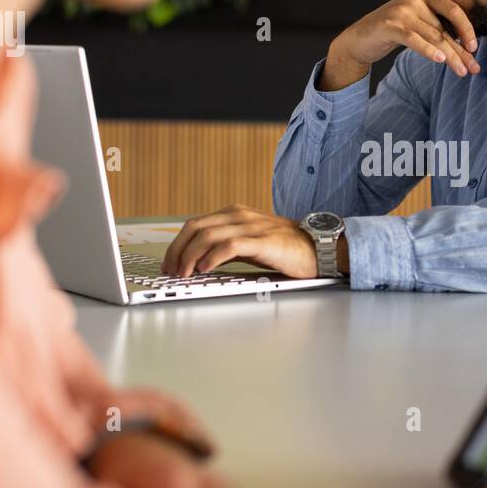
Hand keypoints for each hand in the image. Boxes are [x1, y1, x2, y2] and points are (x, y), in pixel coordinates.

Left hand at [161, 204, 326, 277]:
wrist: (317, 247)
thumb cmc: (285, 248)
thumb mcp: (249, 243)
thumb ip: (226, 246)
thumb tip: (199, 261)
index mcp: (234, 214)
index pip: (195, 224)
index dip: (177, 244)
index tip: (169, 262)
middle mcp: (239, 216)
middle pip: (195, 227)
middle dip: (178, 250)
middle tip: (171, 270)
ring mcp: (251, 227)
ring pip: (208, 235)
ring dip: (190, 256)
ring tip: (185, 273)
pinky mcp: (262, 241)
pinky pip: (230, 245)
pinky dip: (212, 257)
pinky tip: (205, 269)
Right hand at [322, 0, 480, 88]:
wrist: (360, 39)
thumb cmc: (394, 32)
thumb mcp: (418, 24)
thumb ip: (437, 26)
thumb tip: (468, 46)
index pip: (453, 10)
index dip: (466, 29)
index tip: (475, 48)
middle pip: (444, 28)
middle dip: (460, 51)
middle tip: (474, 69)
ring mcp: (401, 9)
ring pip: (433, 36)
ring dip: (450, 57)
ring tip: (462, 72)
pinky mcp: (389, 24)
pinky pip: (414, 39)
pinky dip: (429, 50)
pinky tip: (441, 60)